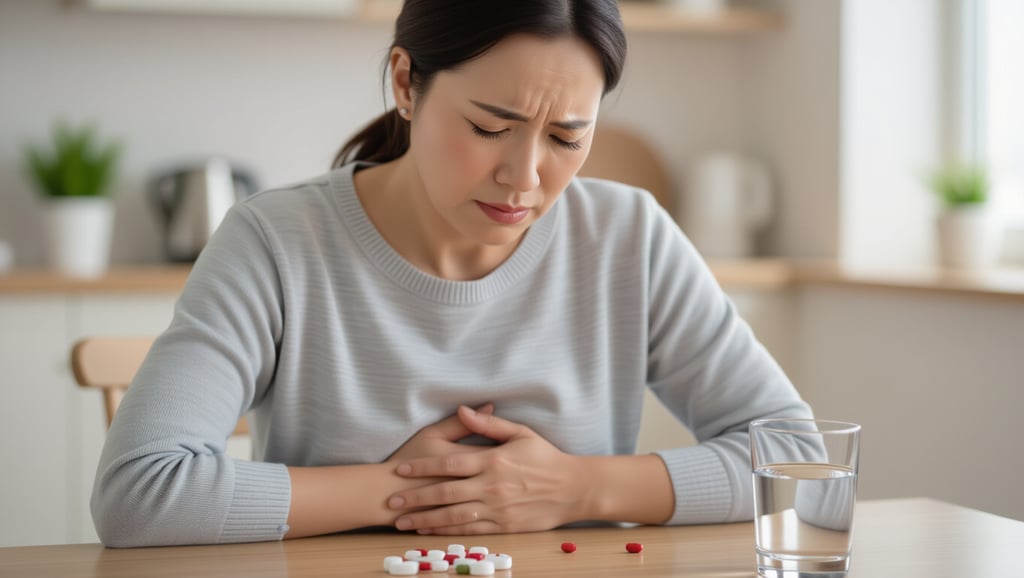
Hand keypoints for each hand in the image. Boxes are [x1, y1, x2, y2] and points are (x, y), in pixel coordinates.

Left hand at [386, 405, 588, 534]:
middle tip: (391, 501)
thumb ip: (489, 425)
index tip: (401, 470)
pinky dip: (448, 531)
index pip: (449, 464)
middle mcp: (491, 486)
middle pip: (445, 492)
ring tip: (402, 522)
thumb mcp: (521, 433)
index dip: (422, 468)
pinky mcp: (504, 525)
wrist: (573, 488)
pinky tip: (430, 531)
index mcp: (493, 461)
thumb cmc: (546, 457)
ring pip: (454, 515)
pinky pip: (470, 530)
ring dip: (425, 519)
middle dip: (415, 498)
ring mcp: (497, 508)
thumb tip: (463, 409)